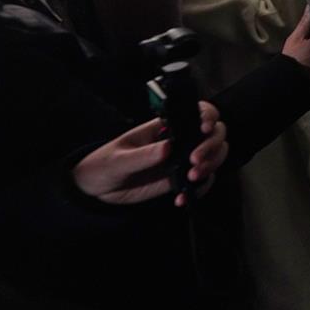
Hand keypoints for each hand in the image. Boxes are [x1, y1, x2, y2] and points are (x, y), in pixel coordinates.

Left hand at [73, 102, 227, 207]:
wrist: (96, 189)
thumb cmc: (104, 164)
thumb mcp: (118, 159)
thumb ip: (142, 155)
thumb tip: (167, 148)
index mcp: (164, 127)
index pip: (197, 112)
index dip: (208, 116)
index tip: (203, 129)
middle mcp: (179, 141)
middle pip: (214, 134)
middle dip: (212, 146)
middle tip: (196, 161)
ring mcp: (181, 160)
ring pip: (214, 155)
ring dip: (211, 165)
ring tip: (193, 178)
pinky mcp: (179, 180)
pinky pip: (201, 181)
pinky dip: (199, 189)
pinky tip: (183, 197)